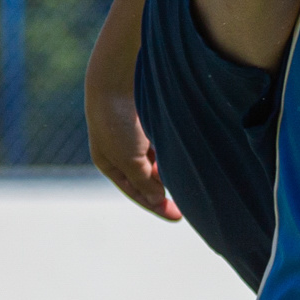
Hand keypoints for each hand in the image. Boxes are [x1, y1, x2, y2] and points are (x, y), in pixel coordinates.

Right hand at [88, 85, 179, 220]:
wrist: (116, 82)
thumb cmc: (117, 121)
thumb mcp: (129, 157)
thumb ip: (144, 179)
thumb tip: (157, 199)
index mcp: (110, 164)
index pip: (136, 192)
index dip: (155, 206)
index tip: (178, 217)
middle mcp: (121, 153)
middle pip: (147, 179)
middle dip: (165, 191)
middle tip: (189, 203)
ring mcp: (135, 137)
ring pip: (156, 163)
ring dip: (169, 173)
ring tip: (189, 182)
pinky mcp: (148, 123)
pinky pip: (163, 145)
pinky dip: (172, 155)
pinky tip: (185, 158)